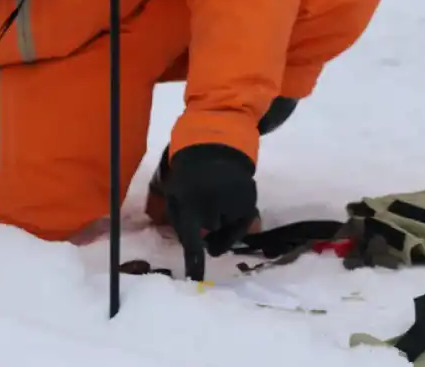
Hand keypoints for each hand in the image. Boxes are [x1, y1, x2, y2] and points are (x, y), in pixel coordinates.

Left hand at [163, 144, 257, 281]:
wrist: (213, 149)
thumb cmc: (187, 177)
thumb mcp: (173, 195)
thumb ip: (180, 222)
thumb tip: (195, 247)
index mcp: (191, 200)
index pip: (192, 235)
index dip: (194, 257)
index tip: (196, 276)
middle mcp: (216, 201)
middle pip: (210, 232)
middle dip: (205, 227)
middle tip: (201, 206)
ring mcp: (236, 200)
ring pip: (227, 231)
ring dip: (221, 225)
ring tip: (216, 202)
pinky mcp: (251, 200)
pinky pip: (243, 226)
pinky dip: (235, 223)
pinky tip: (228, 206)